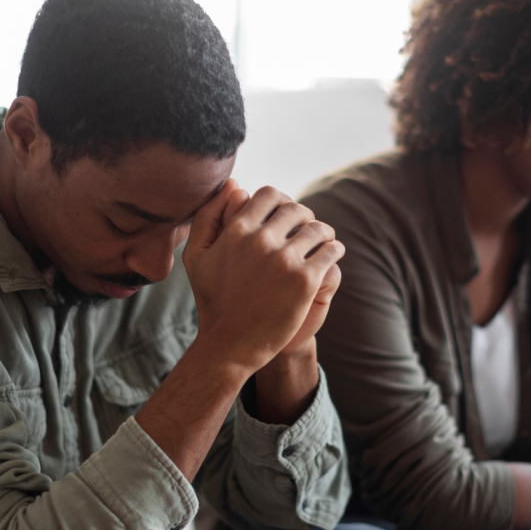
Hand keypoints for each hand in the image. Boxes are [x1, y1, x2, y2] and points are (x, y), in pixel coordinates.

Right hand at [182, 181, 345, 374]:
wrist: (231, 345)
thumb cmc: (213, 299)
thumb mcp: (196, 256)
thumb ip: (209, 216)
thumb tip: (235, 184)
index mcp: (237, 230)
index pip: (270, 195)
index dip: (282, 202)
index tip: (286, 216)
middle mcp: (261, 240)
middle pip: (297, 209)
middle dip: (304, 217)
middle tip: (307, 230)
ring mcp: (284, 260)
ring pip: (318, 228)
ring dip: (324, 232)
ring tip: (324, 241)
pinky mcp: (305, 281)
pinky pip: (331, 252)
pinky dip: (334, 250)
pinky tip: (330, 256)